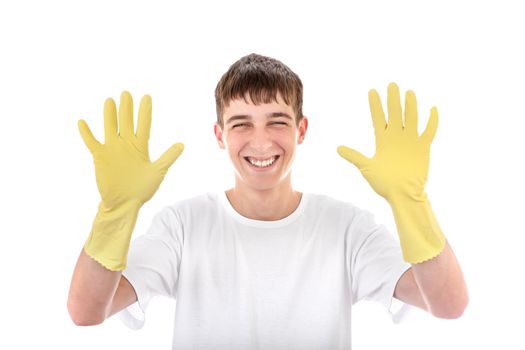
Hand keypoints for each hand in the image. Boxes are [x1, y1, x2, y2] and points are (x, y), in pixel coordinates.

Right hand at [78, 91, 183, 208]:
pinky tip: (82, 122)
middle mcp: (126, 144)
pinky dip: (86, 133)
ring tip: (110, 100)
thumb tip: (182, 144)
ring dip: (110, 115)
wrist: (125, 203)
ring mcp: (113, 149)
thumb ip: (168, 157)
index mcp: (141, 146)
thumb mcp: (158, 172)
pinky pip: (92, 142)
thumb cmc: (143, 189)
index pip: (144, 124)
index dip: (145, 111)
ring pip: (110, 127)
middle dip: (126, 108)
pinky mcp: (100, 157)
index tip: (147, 97)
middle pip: (126, 121)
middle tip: (126, 93)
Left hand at [338, 83, 444, 262]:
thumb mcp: (366, 167)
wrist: (402, 194)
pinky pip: (429, 131)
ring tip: (408, 92)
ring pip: (411, 118)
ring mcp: (411, 141)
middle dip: (393, 100)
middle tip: (391, 85)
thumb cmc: (383, 183)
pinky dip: (431, 121)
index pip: (378, 118)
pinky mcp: (423, 148)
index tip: (372, 91)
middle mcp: (396, 137)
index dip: (375, 105)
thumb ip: (354, 156)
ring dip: (410, 106)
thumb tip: (337, 148)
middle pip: (395, 114)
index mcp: (383, 140)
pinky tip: (432, 109)